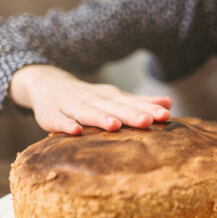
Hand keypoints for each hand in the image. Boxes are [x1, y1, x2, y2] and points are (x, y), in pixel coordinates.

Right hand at [9, 65, 171, 134]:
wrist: (47, 85)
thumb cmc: (89, 97)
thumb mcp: (114, 97)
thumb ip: (140, 102)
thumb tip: (169, 103)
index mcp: (110, 96)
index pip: (132, 103)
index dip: (149, 109)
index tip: (166, 115)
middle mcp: (94, 99)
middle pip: (114, 108)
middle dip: (131, 114)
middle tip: (148, 121)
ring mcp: (72, 106)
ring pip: (88, 112)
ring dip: (101, 118)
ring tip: (115, 125)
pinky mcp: (52, 115)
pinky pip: (60, 120)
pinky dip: (67, 125)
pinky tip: (76, 132)